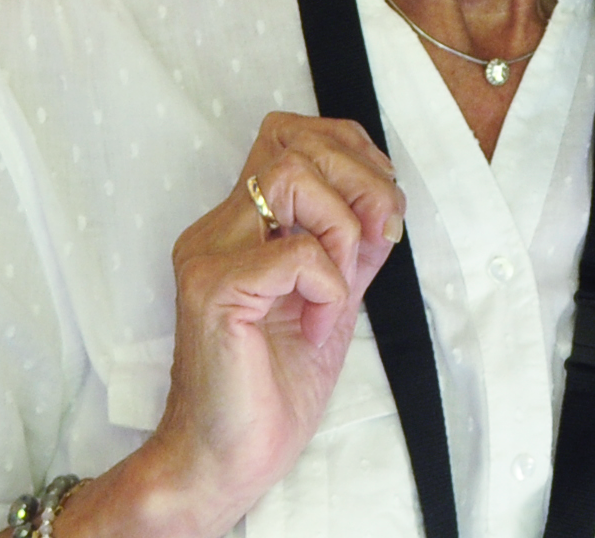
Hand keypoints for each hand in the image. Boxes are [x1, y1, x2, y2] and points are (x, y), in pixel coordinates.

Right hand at [95, 115, 405, 535]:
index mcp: (239, 225)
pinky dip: (329, 282)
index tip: (380, 209)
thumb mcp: (332, 299)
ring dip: (341, 227)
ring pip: (289, 175)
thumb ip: (353, 247)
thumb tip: (387, 201)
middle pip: (292, 143)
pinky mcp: (213, 291)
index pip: (288, 134)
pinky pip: (295, 252)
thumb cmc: (271, 389)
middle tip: (379, 240)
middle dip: (360, 180)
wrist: (226, 460)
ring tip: (341, 286)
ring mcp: (207, 256)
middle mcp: (214, 230)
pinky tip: (317, 324)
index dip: (349, 150)